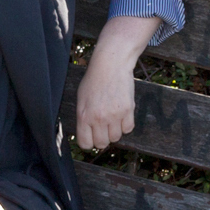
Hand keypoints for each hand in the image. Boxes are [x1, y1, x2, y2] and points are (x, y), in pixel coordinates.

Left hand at [73, 12, 156, 150]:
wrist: (110, 66)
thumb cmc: (93, 82)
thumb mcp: (81, 100)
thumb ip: (84, 118)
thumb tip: (88, 135)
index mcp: (83, 116)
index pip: (85, 144)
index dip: (88, 142)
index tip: (90, 137)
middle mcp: (99, 118)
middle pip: (102, 144)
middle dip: (102, 139)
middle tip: (102, 128)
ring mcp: (114, 115)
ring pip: (116, 138)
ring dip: (114, 131)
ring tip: (111, 119)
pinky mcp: (128, 110)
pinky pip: (128, 129)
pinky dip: (125, 125)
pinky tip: (121, 115)